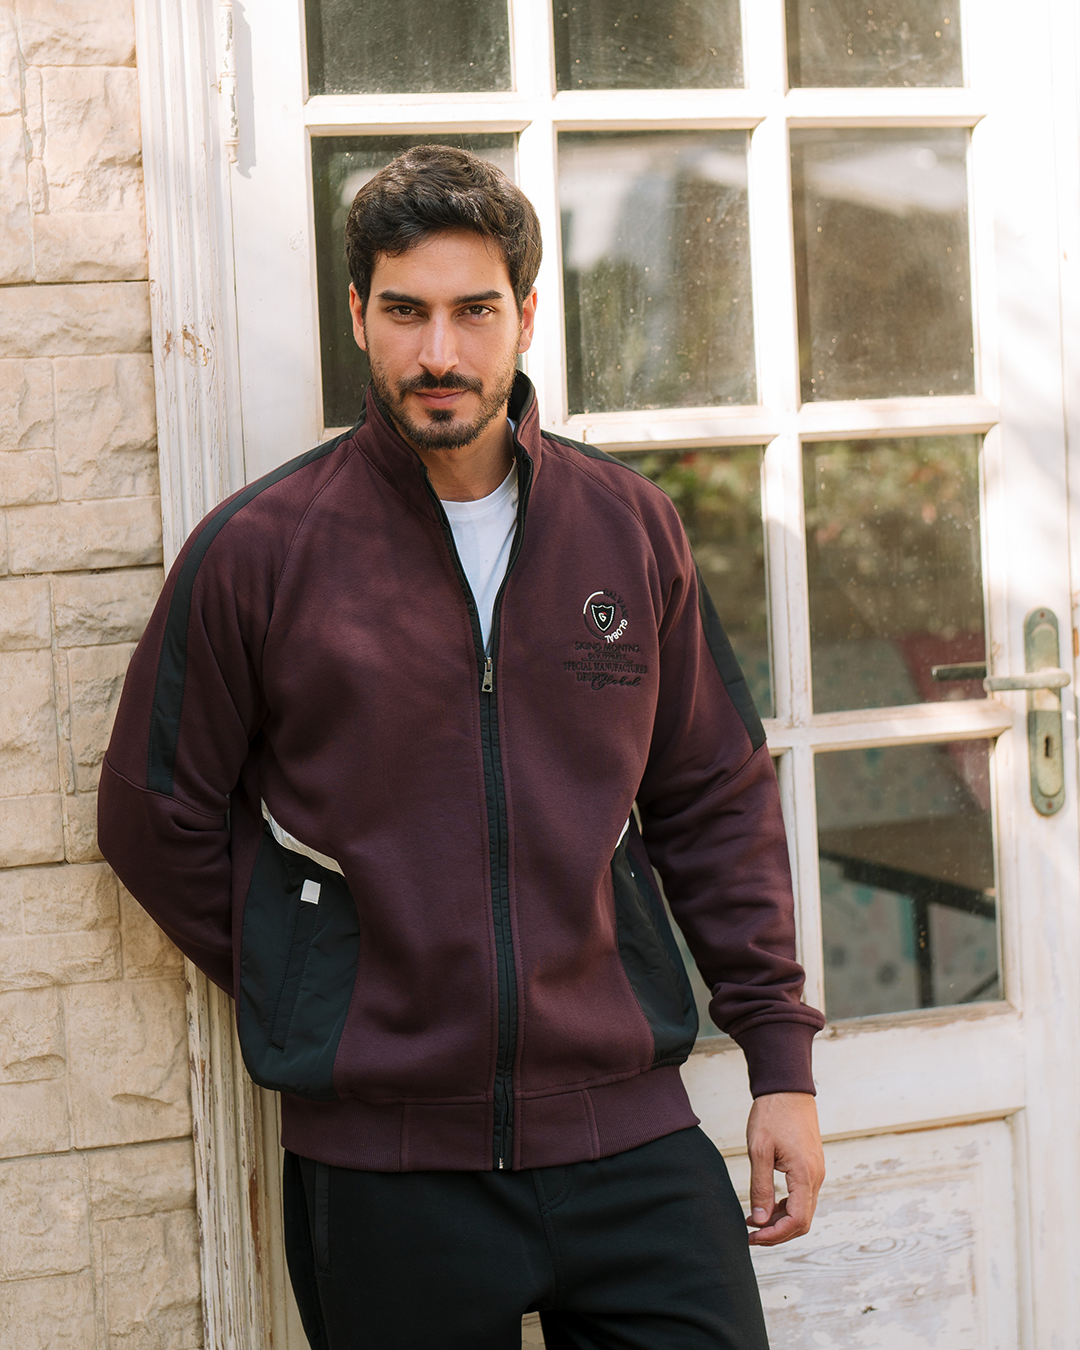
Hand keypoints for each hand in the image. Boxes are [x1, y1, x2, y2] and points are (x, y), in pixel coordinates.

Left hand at [744, 1092, 823, 1245]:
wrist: (787, 1088)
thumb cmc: (772, 1114)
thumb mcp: (759, 1151)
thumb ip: (761, 1187)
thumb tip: (759, 1220)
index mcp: (805, 1175)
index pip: (797, 1221)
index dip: (775, 1235)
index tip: (753, 1237)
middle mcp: (816, 1177)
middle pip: (802, 1221)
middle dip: (777, 1233)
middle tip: (751, 1235)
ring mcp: (815, 1171)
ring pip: (802, 1210)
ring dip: (780, 1221)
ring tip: (754, 1221)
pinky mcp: (811, 1166)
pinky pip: (802, 1196)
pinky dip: (785, 1207)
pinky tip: (766, 1205)